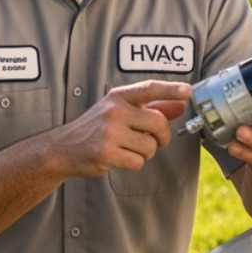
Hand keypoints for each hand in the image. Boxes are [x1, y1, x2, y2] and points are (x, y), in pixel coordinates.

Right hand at [49, 80, 190, 178]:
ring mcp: (110, 132)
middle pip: (158, 123)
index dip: (170, 89)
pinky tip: (119, 158)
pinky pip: (138, 162)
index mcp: (118, 97)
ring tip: (127, 148)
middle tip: (154, 140)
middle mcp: (114, 111)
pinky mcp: (106, 153)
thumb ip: (151, 108)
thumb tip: (180, 105)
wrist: (63, 148)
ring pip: (150, 146)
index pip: (149, 88)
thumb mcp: (120, 111)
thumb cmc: (96, 128)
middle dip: (161, 136)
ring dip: (145, 152)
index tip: (187, 91)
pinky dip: (133, 163)